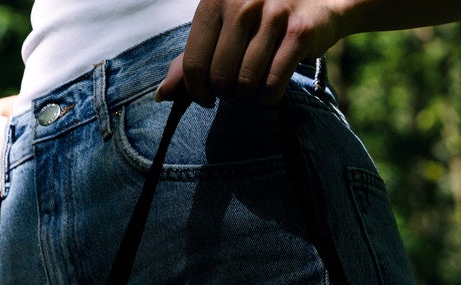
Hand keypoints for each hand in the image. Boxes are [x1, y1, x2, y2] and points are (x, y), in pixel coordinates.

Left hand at [155, 0, 345, 107]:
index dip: (196, 91)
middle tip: (235, 88)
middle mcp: (242, 1)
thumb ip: (190, 58)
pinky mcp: (298, 32)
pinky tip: (269, 92)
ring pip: (246, 83)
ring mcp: (272, 14)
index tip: (206, 97)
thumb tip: (162, 95)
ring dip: (248, 97)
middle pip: (219, 77)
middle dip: (225, 93)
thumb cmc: (261, 17)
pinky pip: (273, 85)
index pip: (193, 62)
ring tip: (253, 87)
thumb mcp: (222, 28)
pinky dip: (268, 99)